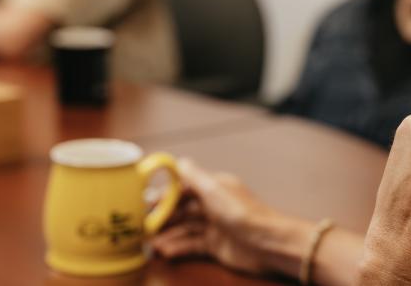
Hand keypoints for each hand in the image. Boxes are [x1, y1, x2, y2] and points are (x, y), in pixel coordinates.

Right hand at [153, 159, 304, 275]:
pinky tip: (165, 251)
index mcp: (214, 188)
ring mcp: (214, 226)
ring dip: (167, 234)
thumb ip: (195, 177)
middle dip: (162, 216)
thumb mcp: (215, 191)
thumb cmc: (244, 214)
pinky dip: (178, 247)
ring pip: (184, 228)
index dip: (164, 195)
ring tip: (149, 242)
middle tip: (142, 224)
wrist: (268, 244)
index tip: (145, 202)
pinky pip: (191, 245)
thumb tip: (179, 160)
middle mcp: (213, 205)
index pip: (183, 188)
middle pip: (181, 209)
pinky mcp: (215, 246)